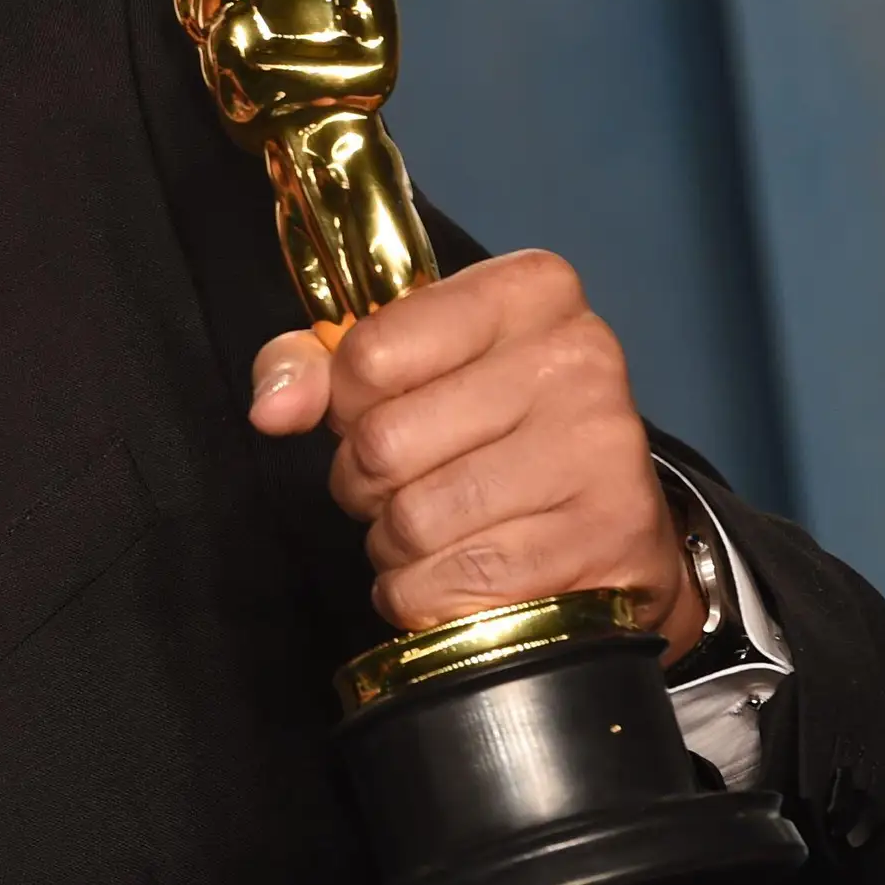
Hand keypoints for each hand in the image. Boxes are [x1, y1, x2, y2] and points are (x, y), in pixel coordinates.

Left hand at [244, 249, 702, 659]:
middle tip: (409, 484)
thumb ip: (318, 368)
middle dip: (366, 482)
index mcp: (527, 291)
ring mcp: (596, 447)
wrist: (611, 535)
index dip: (346, 403)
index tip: (380, 412)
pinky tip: (466, 574)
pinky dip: (429, 593)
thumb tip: (273, 408)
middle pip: (381, 441)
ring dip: (397, 544)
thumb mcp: (409, 371)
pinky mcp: (602, 535)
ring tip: (441, 529)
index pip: (368, 352)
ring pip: (412, 519)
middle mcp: (574, 357)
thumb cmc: (495, 439)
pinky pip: (448, 582)